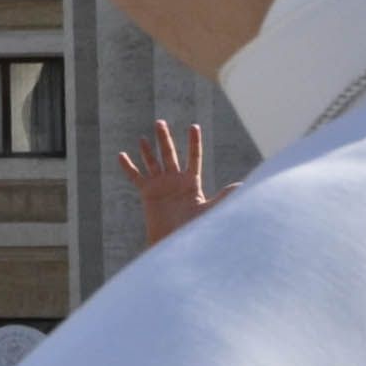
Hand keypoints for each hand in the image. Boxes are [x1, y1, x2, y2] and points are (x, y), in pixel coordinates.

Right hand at [123, 120, 219, 247]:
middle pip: (169, 154)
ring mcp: (160, 185)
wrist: (175, 242)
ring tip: (143, 137)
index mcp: (191, 182)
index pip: (193, 157)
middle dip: (164, 139)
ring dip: (147, 150)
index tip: (193, 126)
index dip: (193, 142)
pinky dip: (128, 167)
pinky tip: (121, 156)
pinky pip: (136, 177)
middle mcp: (175, 180)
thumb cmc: (195, 228)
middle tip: (160, 123)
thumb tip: (243, 185)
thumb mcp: (211, 210)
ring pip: (152, 162)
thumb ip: (224, 196)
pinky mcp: (147, 193)